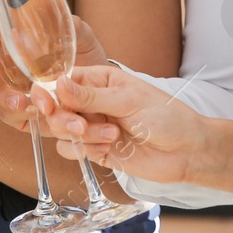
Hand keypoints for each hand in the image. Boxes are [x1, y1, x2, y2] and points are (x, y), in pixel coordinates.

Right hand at [0, 13, 109, 131]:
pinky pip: (7, 114)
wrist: (101, 87)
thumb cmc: (85, 53)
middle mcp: (3, 60)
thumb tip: (34, 31)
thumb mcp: (79, 34)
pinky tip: (33, 112)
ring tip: (21, 101)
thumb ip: (63, 26)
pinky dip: (16, 114)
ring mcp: (7, 87)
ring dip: (1, 95)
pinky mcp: (17, 112)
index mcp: (11, 36)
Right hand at [34, 65, 207, 185]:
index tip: (46, 104)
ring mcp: (92, 126)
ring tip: (111, 136)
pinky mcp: (95, 149)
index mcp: (99, 80)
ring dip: (80, 135)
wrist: (186, 151)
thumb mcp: (129, 100)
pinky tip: (107, 148)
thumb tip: (59, 84)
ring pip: (61, 131)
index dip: (48, 92)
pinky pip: (72, 150)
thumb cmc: (166, 116)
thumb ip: (92, 96)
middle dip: (63, 118)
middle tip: (80, 125)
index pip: (62, 81)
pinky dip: (83, 151)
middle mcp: (91, 102)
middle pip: (55, 108)